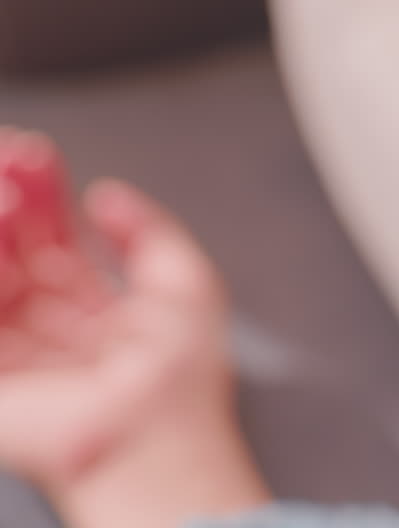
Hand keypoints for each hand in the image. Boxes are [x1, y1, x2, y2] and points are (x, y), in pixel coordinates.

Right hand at [0, 129, 266, 526]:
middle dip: (10, 196)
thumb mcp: (187, 285)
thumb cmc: (182, 384)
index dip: (42, 194)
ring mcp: (20, 352)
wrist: (159, 438)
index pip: (53, 240)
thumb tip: (106, 193)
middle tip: (10, 155)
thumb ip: (149, 231)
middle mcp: (55, 330)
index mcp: (99, 314)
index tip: (33, 153)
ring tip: (5, 186)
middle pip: (15, 250)